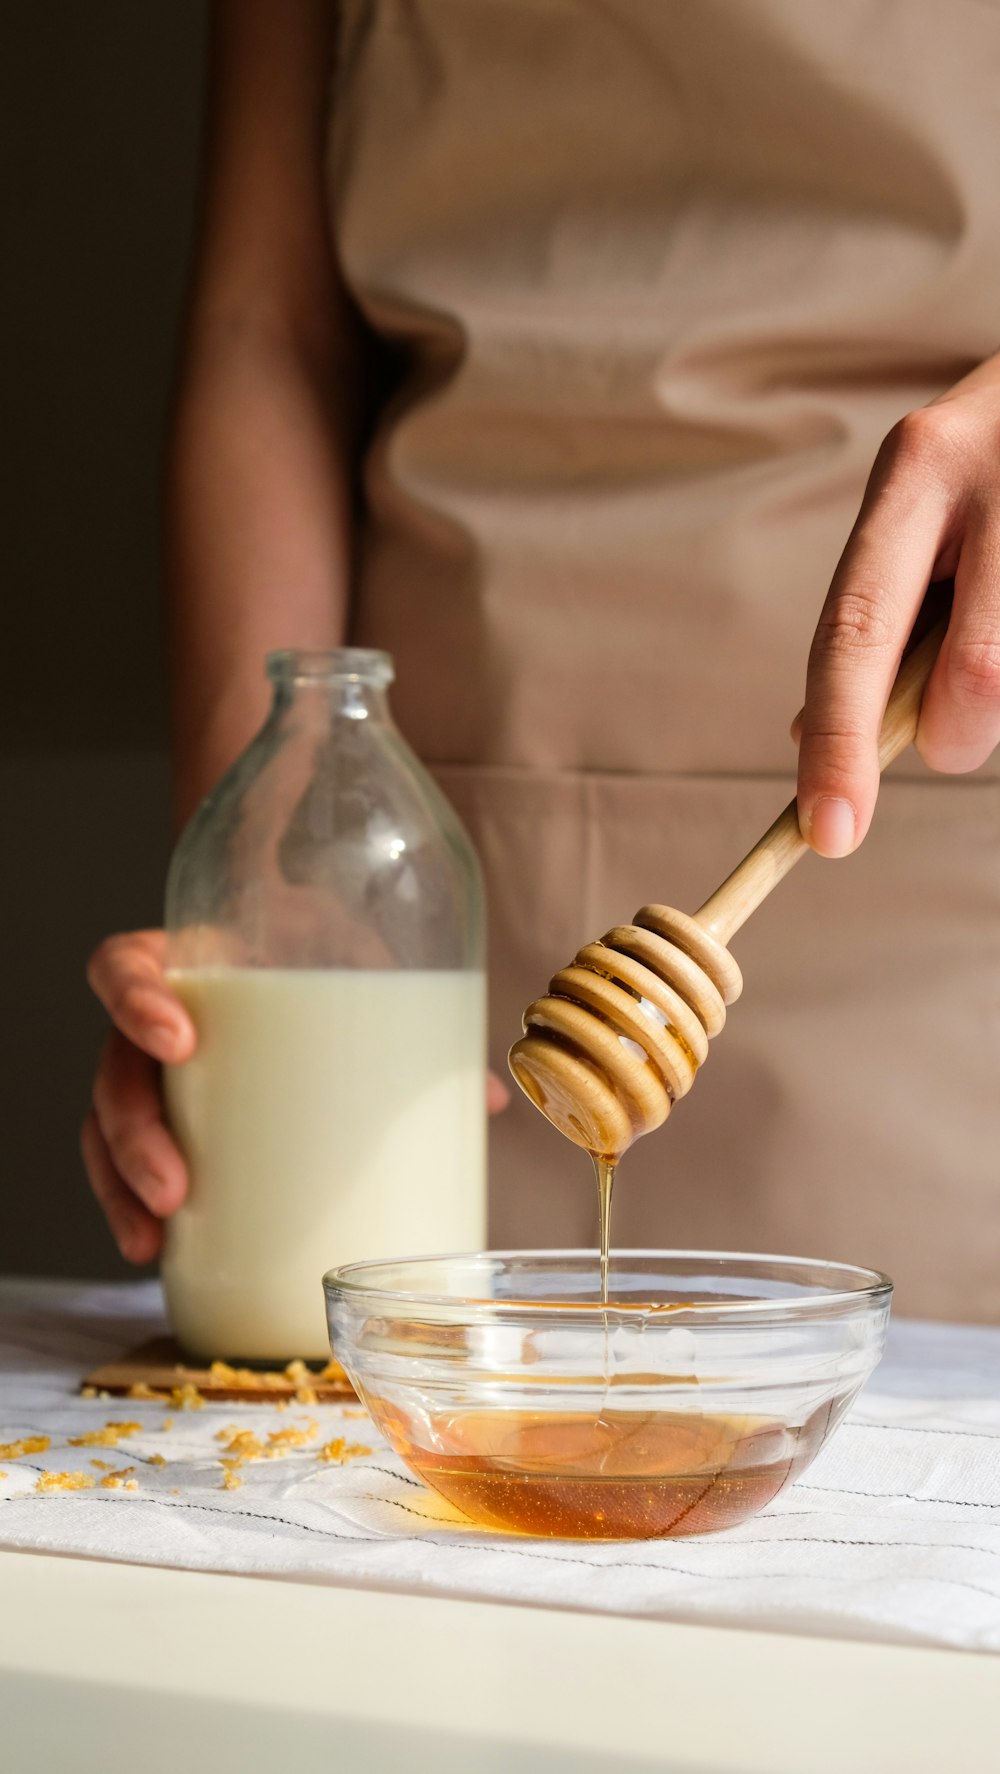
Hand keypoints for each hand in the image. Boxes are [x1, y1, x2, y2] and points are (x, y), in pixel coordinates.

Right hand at [83, 931, 509, 1262]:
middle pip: (114, 1070)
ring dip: (122, 1185)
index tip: (179, 1038)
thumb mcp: (367, 958)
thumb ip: (416, 1011)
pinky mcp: (174, 1121)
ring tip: (156, 1233)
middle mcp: (159, 1015)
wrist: (323, 948)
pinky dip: (133, 1209)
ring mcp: (159, 1073)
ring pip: (106, 1129)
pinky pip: (128, 1166)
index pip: (124, 967)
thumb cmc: (333, 948)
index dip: (134, 1000)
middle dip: (134, 1134)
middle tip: (176, 1186)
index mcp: (192, 958)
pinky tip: (153, 1250)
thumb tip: (489, 1099)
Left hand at [796, 353, 999, 855]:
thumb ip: (881, 610)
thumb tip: (812, 737)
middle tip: (949, 730)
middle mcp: (995, 475)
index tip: (828, 835)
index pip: (856, 629)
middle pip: (976, 676)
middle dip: (956, 736)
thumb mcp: (924, 502)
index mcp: (918, 469)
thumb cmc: (996, 461)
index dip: (839, 740)